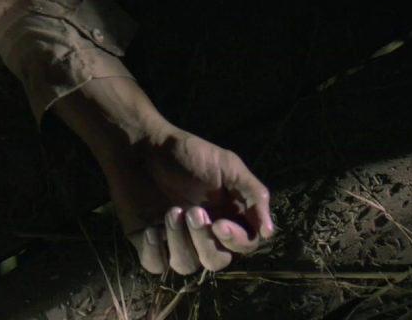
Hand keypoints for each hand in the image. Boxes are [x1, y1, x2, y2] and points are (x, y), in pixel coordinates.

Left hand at [104, 128, 273, 274]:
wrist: (141, 145)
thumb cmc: (187, 152)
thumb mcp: (227, 165)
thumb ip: (253, 195)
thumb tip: (270, 232)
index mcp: (228, 216)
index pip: (244, 245)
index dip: (235, 241)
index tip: (219, 223)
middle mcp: (204, 233)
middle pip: (215, 261)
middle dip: (204, 241)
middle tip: (191, 211)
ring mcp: (176, 240)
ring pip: (186, 265)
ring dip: (180, 242)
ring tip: (170, 211)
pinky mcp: (148, 242)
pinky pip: (155, 265)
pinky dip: (154, 252)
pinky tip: (151, 229)